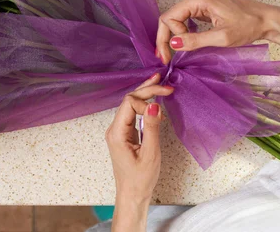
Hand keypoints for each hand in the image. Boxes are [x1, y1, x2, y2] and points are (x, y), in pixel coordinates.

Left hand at [105, 73, 172, 231]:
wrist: (132, 195)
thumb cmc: (140, 179)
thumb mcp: (150, 153)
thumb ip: (152, 127)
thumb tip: (154, 104)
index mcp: (117, 133)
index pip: (129, 103)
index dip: (146, 98)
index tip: (164, 101)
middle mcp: (114, 129)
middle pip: (129, 101)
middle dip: (147, 90)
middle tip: (165, 84)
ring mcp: (118, 131)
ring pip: (130, 105)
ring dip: (145, 95)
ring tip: (159, 83)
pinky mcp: (124, 134)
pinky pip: (132, 114)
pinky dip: (144, 106)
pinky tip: (155, 102)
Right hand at [156, 0, 275, 63]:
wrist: (266, 20)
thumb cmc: (248, 26)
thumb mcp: (222, 38)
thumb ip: (196, 40)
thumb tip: (173, 44)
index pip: (169, 17)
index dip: (169, 37)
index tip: (179, 51)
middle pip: (170, 17)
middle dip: (166, 37)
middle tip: (166, 58)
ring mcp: (200, 1)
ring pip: (176, 19)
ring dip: (174, 36)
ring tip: (175, 52)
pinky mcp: (204, 8)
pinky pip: (185, 19)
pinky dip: (182, 32)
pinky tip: (185, 43)